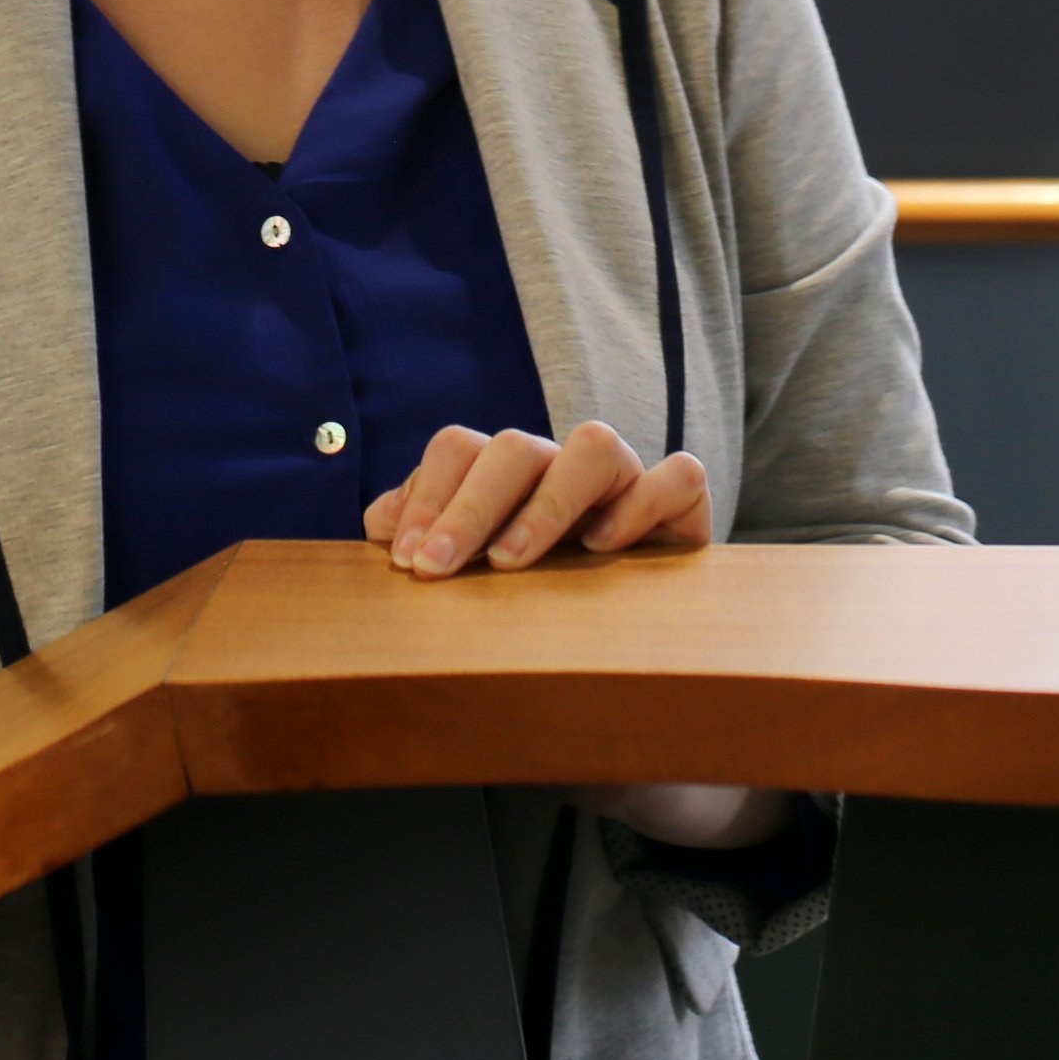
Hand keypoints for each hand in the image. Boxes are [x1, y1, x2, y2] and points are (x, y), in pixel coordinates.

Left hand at [362, 420, 712, 580]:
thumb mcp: (481, 560)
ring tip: (511, 562)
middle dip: (468, 508)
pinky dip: (644, 504)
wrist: (638, 614)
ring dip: (548, 503)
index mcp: (509, 469)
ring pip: (596, 445)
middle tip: (435, 569)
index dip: (428, 497)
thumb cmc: (544, 578)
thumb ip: (428, 535)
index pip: (459, 448)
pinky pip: (679, 476)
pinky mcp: (682, 502)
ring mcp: (625, 475)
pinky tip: (603, 549)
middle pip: (516, 447)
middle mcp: (564, 461)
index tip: (407, 562)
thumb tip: (376, 525)